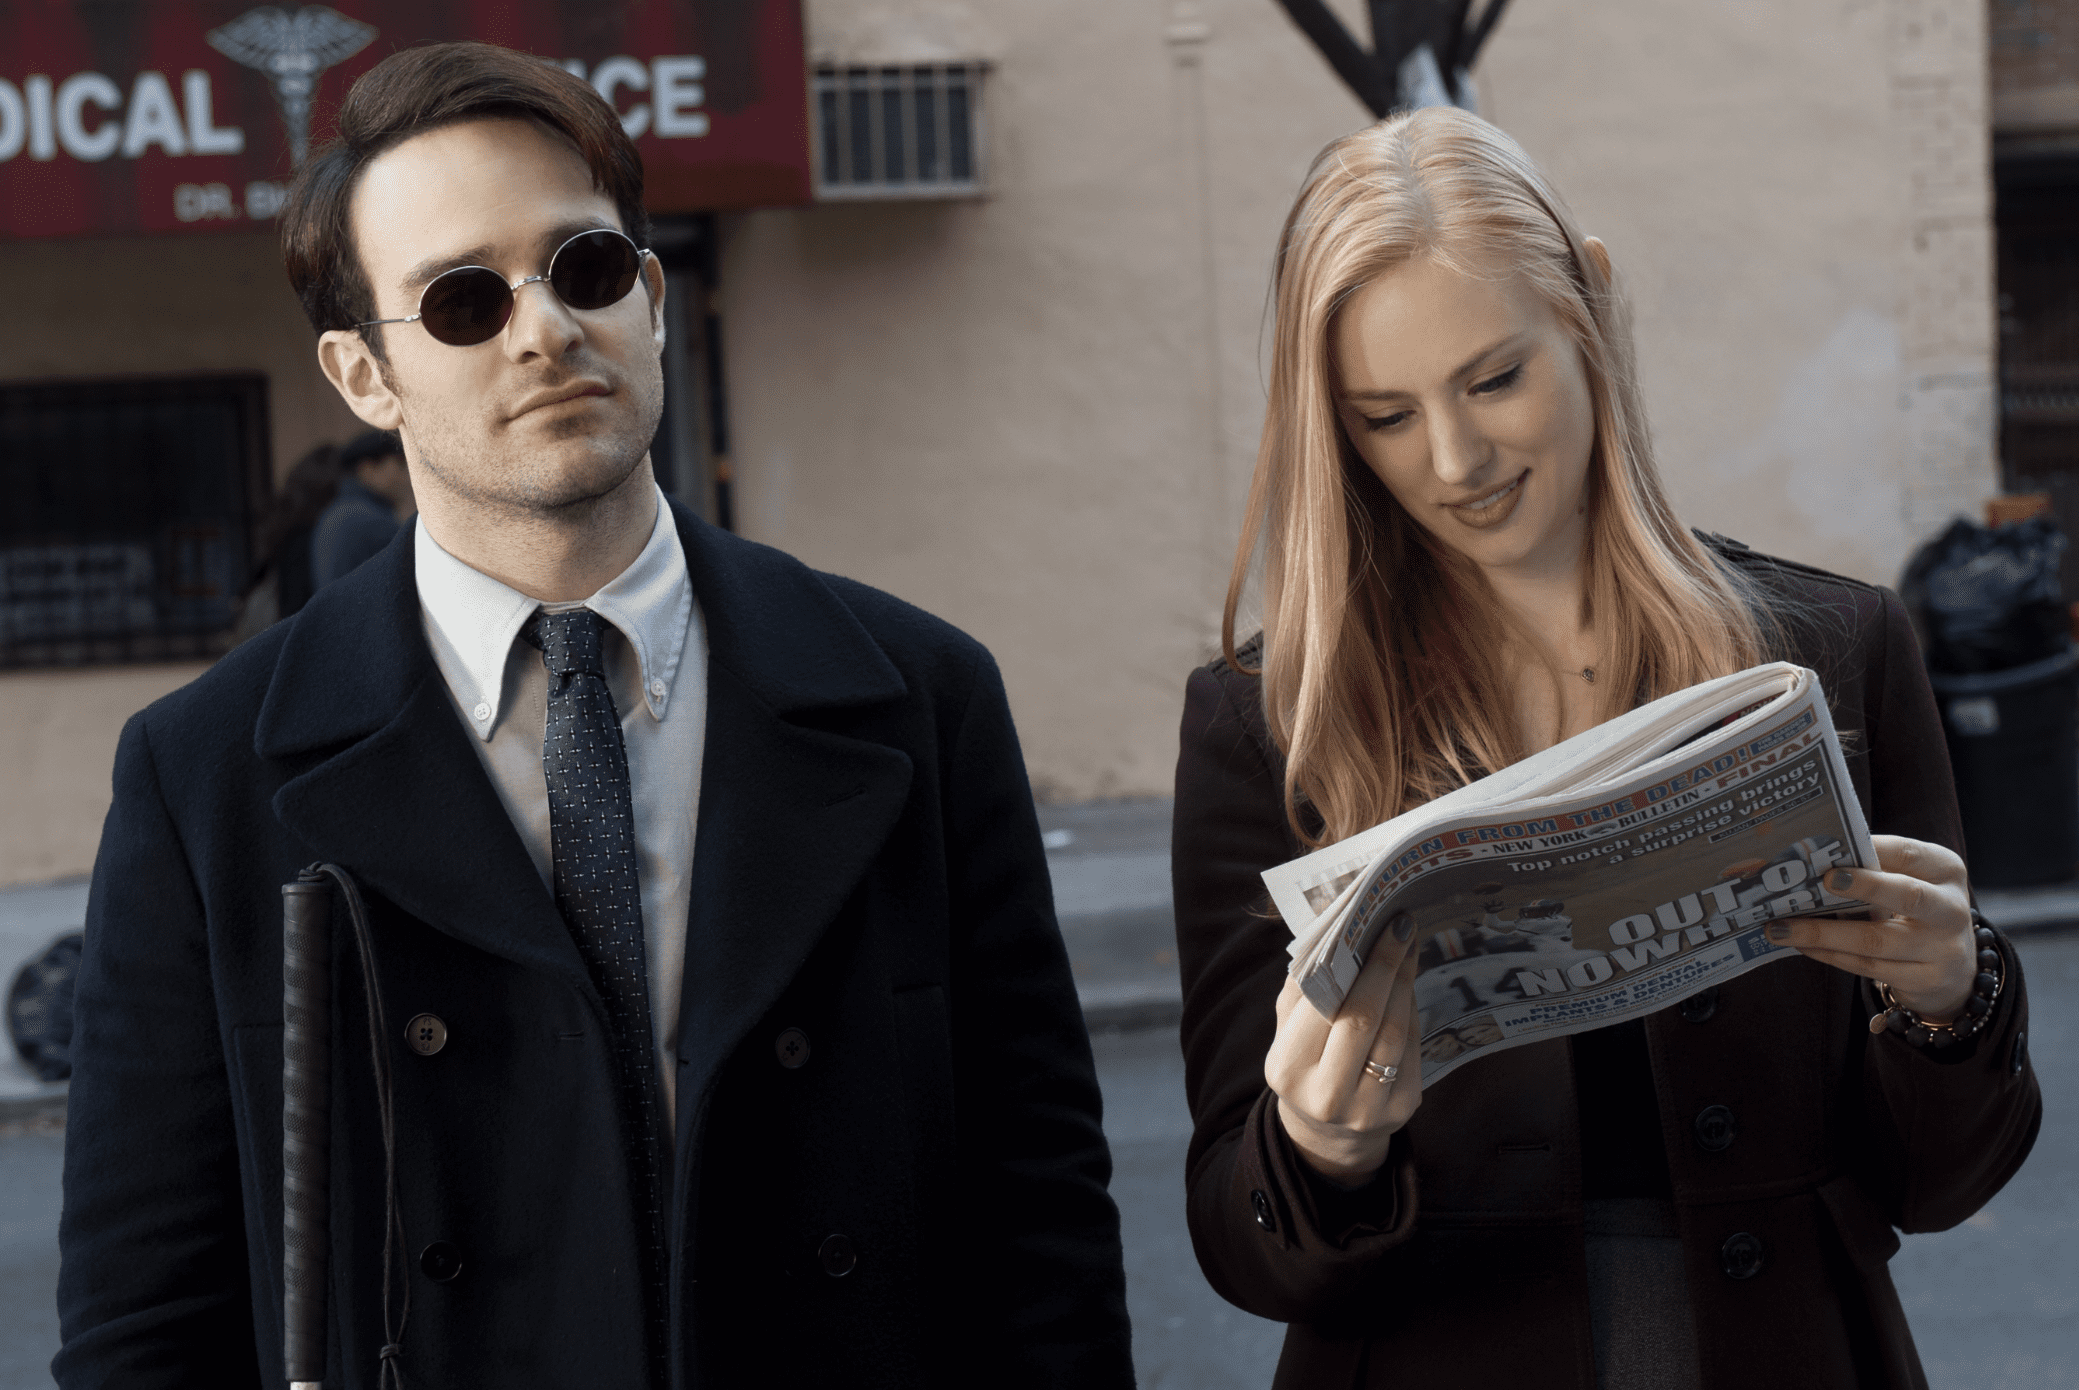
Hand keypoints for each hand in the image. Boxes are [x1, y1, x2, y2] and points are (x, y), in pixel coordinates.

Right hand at [1264, 921, 1422, 1183]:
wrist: (1328, 1130)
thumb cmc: (1305, 1064)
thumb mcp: (1288, 1031)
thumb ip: (1304, 990)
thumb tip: (1333, 934)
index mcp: (1287, 1069)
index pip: (1324, 1008)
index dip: (1351, 963)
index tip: (1371, 924)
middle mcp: (1326, 1095)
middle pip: (1364, 1018)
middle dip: (1385, 965)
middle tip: (1399, 926)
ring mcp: (1369, 1107)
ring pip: (1394, 1031)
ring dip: (1404, 982)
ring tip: (1408, 947)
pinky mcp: (1403, 1108)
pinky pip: (1412, 1047)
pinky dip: (1412, 1008)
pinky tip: (1408, 983)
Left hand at [1764, 835, 1976, 1022]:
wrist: (1957, 971)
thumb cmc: (1919, 912)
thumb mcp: (1912, 882)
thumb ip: (1877, 869)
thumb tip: (1814, 859)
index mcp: (1946, 871)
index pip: (1909, 854)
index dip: (1872, 850)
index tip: (1834, 851)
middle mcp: (1951, 909)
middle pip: (1907, 895)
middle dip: (1864, 886)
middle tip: (1822, 881)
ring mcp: (1942, 949)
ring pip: (1876, 940)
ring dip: (1823, 933)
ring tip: (1781, 927)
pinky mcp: (1925, 980)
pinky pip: (1868, 967)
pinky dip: (1830, 955)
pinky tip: (1803, 945)